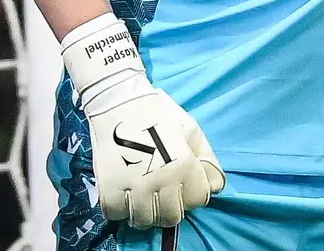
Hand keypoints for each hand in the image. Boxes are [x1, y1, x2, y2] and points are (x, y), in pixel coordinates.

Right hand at [61, 14, 225, 228]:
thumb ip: (207, 159)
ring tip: (145, 197)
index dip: (194, 191)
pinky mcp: (108, 189)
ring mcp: (133, 187)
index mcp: (183, 164)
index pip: (199, 199)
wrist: (118, 102)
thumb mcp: (190, 130)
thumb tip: (216, 186)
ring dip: (147, 212)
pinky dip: (121, 210)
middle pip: (172, 217)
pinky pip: (117, 215)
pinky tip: (125, 195)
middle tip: (165, 193)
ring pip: (145, 221)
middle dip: (172, 206)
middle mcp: (161, 180)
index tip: (185, 182)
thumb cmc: (158, 113)